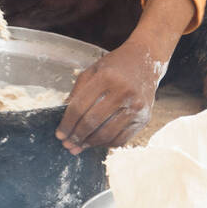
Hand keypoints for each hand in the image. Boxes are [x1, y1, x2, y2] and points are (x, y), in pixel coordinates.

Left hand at [55, 37, 163, 153]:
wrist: (146, 60)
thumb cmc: (116, 65)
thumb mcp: (93, 70)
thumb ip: (78, 92)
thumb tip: (64, 117)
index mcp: (107, 78)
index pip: (80, 107)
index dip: (67, 124)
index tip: (60, 134)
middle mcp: (124, 92)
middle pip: (92, 122)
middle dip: (76, 137)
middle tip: (67, 144)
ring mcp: (136, 107)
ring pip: (107, 134)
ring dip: (90, 144)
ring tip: (79, 146)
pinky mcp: (144, 118)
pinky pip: (122, 139)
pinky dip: (107, 144)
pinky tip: (97, 142)